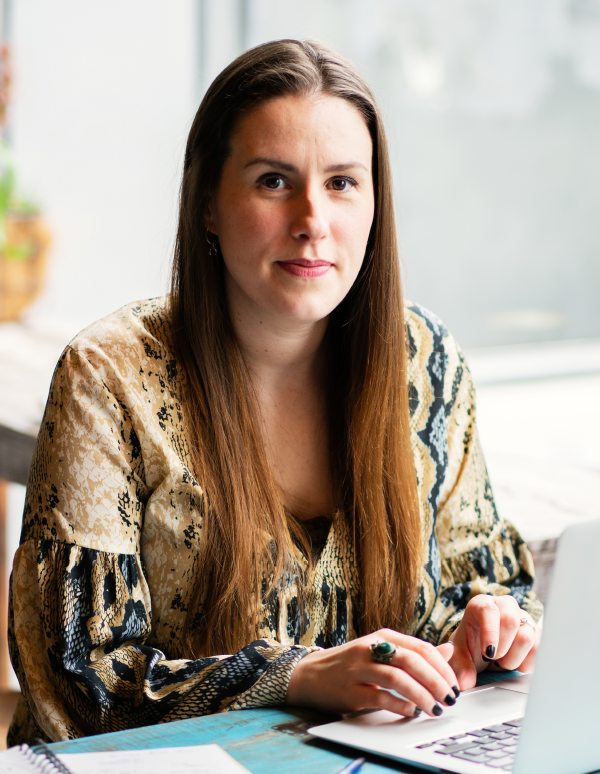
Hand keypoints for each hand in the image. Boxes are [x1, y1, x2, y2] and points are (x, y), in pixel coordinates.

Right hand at [286, 628, 459, 717]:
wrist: (310, 674)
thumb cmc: (351, 664)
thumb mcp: (383, 652)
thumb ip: (414, 653)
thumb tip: (448, 651)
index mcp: (383, 636)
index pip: (420, 647)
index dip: (442, 666)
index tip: (454, 684)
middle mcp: (371, 648)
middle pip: (411, 661)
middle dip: (436, 681)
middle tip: (450, 698)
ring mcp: (358, 669)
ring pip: (397, 678)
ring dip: (421, 695)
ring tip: (436, 709)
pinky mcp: (350, 691)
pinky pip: (380, 698)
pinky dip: (400, 706)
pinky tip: (412, 712)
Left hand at [448, 594, 538, 689]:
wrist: (483, 648)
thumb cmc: (471, 644)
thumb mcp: (459, 653)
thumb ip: (460, 666)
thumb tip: (465, 683)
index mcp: (482, 604)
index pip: (488, 610)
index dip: (490, 632)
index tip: (487, 653)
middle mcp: (505, 606)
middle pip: (511, 621)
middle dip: (502, 647)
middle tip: (491, 658)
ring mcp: (523, 618)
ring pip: (527, 637)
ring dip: (513, 657)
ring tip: (501, 660)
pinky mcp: (536, 632)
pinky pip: (539, 649)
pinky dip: (527, 662)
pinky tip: (515, 663)